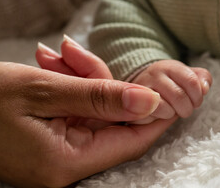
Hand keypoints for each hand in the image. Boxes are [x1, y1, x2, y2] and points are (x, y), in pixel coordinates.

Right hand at [0, 60, 175, 186]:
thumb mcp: (43, 89)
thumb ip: (100, 96)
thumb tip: (150, 101)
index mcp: (66, 161)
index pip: (131, 140)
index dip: (156, 114)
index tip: (176, 88)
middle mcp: (67, 165)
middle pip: (113, 121)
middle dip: (105, 83)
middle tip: (75, 54)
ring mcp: (60, 155)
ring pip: (96, 112)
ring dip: (84, 79)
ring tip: (59, 55)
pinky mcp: (54, 141)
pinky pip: (79, 112)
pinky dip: (73, 87)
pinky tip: (57, 65)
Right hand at [131, 60, 211, 123]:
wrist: (138, 92)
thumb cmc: (168, 87)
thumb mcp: (187, 79)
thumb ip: (202, 79)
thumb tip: (205, 88)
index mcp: (171, 66)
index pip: (192, 81)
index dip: (198, 95)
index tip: (195, 101)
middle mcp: (155, 72)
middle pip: (181, 95)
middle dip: (188, 107)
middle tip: (185, 109)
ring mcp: (144, 86)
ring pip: (168, 104)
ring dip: (176, 112)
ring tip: (173, 110)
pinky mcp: (137, 101)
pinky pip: (159, 110)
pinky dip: (165, 115)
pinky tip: (162, 113)